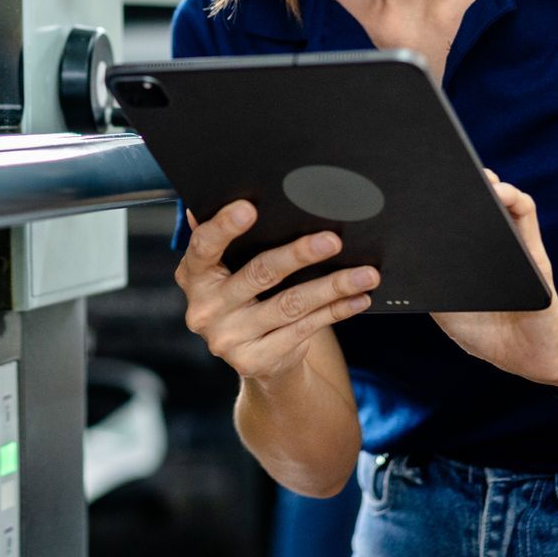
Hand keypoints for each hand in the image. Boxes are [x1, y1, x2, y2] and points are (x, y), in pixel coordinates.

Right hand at [174, 200, 379, 383]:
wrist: (253, 356)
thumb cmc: (245, 295)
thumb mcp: (228, 268)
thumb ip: (226, 239)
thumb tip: (222, 196)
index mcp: (193, 276)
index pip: (203, 246)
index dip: (224, 226)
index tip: (250, 208)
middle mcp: (205, 309)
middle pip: (258, 274)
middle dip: (298, 254)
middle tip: (332, 240)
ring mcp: (229, 339)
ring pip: (291, 305)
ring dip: (332, 286)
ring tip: (365, 273)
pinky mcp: (256, 360)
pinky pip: (305, 329)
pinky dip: (336, 311)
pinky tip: (358, 298)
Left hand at [431, 171, 557, 390]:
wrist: (530, 354)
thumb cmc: (484, 332)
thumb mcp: (445, 312)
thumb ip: (429, 287)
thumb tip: (403, 259)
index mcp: (462, 255)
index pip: (445, 216)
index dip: (428, 199)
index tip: (409, 186)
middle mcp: (484, 242)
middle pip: (469, 202)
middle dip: (453, 181)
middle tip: (434, 169)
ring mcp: (509, 242)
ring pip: (496, 199)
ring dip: (483, 181)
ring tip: (468, 174)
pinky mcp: (533, 249)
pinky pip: (524, 212)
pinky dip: (512, 196)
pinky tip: (498, 193)